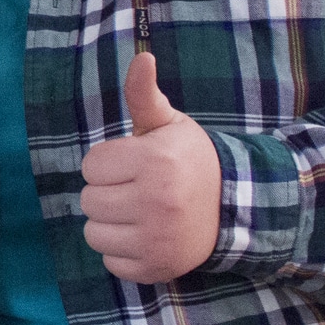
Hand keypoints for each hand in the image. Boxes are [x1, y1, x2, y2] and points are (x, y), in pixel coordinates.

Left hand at [80, 52, 222, 283]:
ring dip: (110, 224)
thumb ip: (144, 94)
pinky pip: (110, 262)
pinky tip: (146, 236)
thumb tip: (142, 57)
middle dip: (108, 192)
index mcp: (155, 162)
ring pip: (93, 233)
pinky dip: (122, 252)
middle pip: (88, 200)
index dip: (108, 164)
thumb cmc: (189, 159)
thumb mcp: (169, 124)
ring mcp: (157, 239)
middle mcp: (156, 201)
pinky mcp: (156, 267)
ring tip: (139, 212)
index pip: (91, 166)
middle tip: (136, 189)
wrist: (235, 206)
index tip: (133, 164)